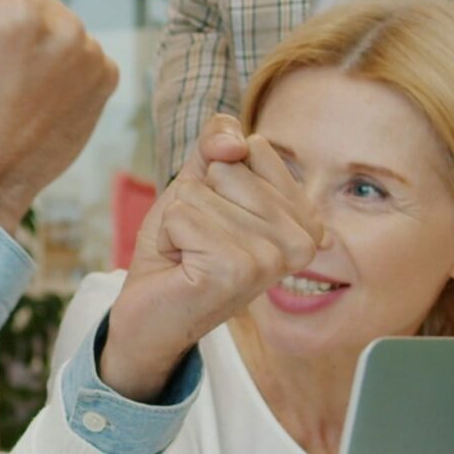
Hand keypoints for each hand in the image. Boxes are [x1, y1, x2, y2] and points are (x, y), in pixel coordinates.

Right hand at [0, 0, 117, 231]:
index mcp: (16, 6)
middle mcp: (63, 24)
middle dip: (3, 9)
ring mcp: (90, 52)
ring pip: (53, 13)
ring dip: (33, 34)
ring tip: (9, 80)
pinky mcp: (106, 77)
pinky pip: (77, 45)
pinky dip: (57, 61)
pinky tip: (35, 91)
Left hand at [101, 114, 323, 400]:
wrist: (148, 311)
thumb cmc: (180, 246)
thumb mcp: (200, 181)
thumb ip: (219, 142)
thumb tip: (235, 144)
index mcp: (305, 220)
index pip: (255, 147)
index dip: (216, 175)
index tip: (217, 218)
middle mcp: (300, 243)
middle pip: (228, 167)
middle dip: (196, 198)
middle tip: (197, 241)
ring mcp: (271, 260)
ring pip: (202, 191)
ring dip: (180, 220)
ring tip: (189, 255)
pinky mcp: (235, 271)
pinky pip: (182, 215)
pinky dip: (168, 236)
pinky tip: (181, 266)